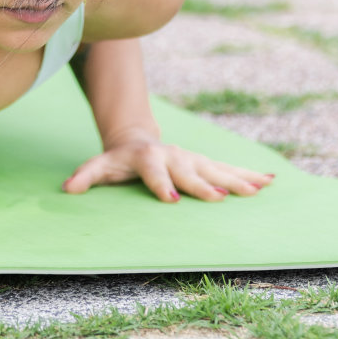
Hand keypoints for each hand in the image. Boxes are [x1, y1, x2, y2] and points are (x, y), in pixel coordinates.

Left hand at [62, 135, 275, 202]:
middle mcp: (174, 156)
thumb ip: (86, 175)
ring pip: (216, 168)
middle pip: (190, 171)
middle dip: (204, 184)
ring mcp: (192, 158)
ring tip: (257, 189)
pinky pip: (229, 168)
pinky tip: (269, 180)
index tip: (171, 199)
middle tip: (219, 197)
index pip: (153, 172)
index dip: (161, 184)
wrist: (137, 138)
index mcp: (148, 157)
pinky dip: (249, 174)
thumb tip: (68, 188)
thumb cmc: (118, 159)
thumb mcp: (101, 166)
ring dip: (236, 179)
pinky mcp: (204, 162)